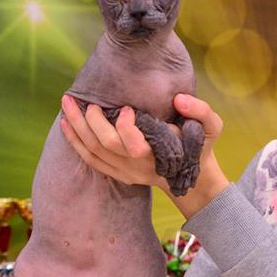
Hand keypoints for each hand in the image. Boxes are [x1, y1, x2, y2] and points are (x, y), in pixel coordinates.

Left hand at [59, 93, 224, 197]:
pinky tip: (65, 123)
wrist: (191, 178)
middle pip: (105, 146)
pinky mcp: (116, 172)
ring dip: (76, 127)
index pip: (133, 146)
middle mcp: (136, 167)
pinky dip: (75, 142)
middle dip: (91, 122)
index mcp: (157, 156)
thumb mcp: (211, 127)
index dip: (125, 127)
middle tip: (88, 102)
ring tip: (66, 103)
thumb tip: (179, 99)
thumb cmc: (199, 146)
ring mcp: (124, 172)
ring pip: (92, 151)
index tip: (128, 108)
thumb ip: (201, 111)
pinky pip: (89, 159)